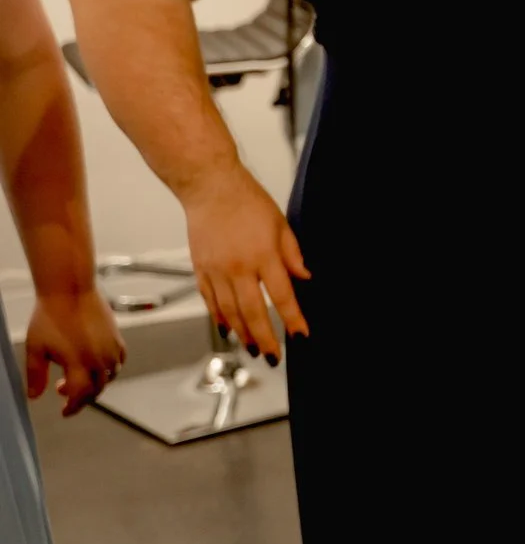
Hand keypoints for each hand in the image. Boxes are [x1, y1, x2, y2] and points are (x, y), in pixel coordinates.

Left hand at [25, 285, 123, 413]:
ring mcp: (110, 349)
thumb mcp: (36, 348)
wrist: (69, 289)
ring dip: (95, 383)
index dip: (72, 408)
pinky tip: (97, 364)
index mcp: (78, 364)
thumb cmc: (50, 315)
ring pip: (109, 378)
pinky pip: (118, 362)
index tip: (64, 411)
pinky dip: (109, 369)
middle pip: (96, 390)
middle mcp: (99, 360)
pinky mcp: (116, 338)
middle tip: (65, 393)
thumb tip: (34, 396)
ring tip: (79, 376)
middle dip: (82, 397)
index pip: (80, 397)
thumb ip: (35, 375)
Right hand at [181, 162, 307, 357]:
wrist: (209, 187)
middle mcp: (238, 267)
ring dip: (243, 334)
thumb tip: (305, 278)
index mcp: (262, 255)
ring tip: (253, 349)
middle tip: (273, 356)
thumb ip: (292, 255)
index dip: (293, 319)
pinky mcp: (200, 269)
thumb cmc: (246, 201)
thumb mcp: (280, 225)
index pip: (281, 296)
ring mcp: (216, 270)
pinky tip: (228, 330)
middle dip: (265, 338)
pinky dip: (220, 318)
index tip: (301, 335)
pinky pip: (210, 301)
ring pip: (229, 312)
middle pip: (253, 312)